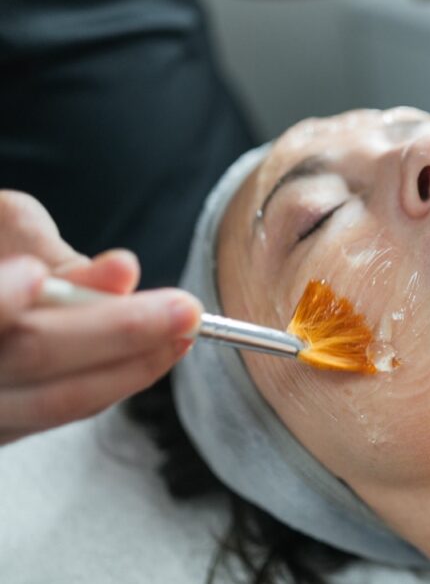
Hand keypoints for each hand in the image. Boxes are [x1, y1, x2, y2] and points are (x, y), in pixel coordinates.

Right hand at [0, 191, 202, 444]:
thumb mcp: (2, 227)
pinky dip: (111, 383)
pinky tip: (155, 355)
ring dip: (131, 366)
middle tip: (183, 308)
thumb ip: (45, 247)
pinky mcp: (5, 428)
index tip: (43, 275)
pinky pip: (62, 411)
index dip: (4, 299)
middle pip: (28, 354)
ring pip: (53, 401)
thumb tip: (120, 274)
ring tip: (185, 331)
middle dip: (116, 331)